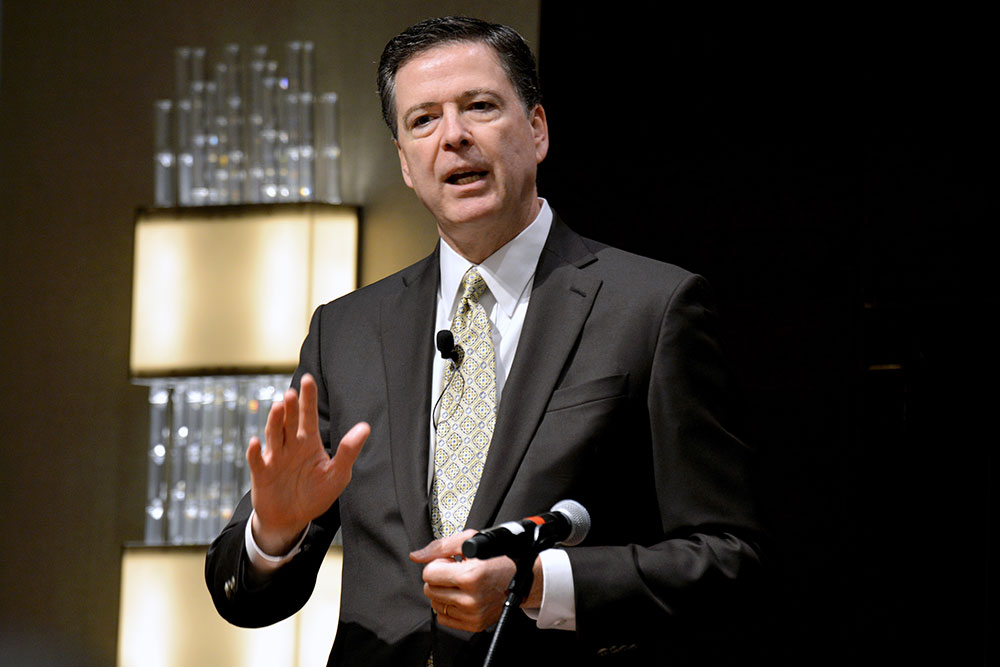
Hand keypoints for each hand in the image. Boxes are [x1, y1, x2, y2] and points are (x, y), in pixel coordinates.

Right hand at [247, 373, 368, 554]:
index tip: (309, 380)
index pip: (309, 416)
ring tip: (279, 406)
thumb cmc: (316, 494)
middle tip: (293, 393)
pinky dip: (255, 452)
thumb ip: (349, 451)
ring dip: (275, 421)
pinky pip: (257, 461)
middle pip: (290, 422)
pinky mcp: (262, 474)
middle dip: (291, 407)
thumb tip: (365, 427)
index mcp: (308, 442)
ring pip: (274, 435)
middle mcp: (290, 445)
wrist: (292, 519)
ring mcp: (275, 458)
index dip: (308, 399)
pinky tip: (256, 442)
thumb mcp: (337, 474)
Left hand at [410, 530, 543, 631]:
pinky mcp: (474, 624)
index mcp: (470, 576)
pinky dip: (449, 606)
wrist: (521, 576)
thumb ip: (440, 546)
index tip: (450, 561)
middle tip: (456, 571)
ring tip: (462, 583)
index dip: (438, 564)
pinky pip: (443, 618)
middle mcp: (471, 598)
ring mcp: (472, 614)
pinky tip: (463, 595)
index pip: (428, 574)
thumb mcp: (469, 540)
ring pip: (435, 604)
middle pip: (429, 589)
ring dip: (444, 592)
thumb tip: (416, 556)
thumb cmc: (497, 556)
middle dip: (439, 578)